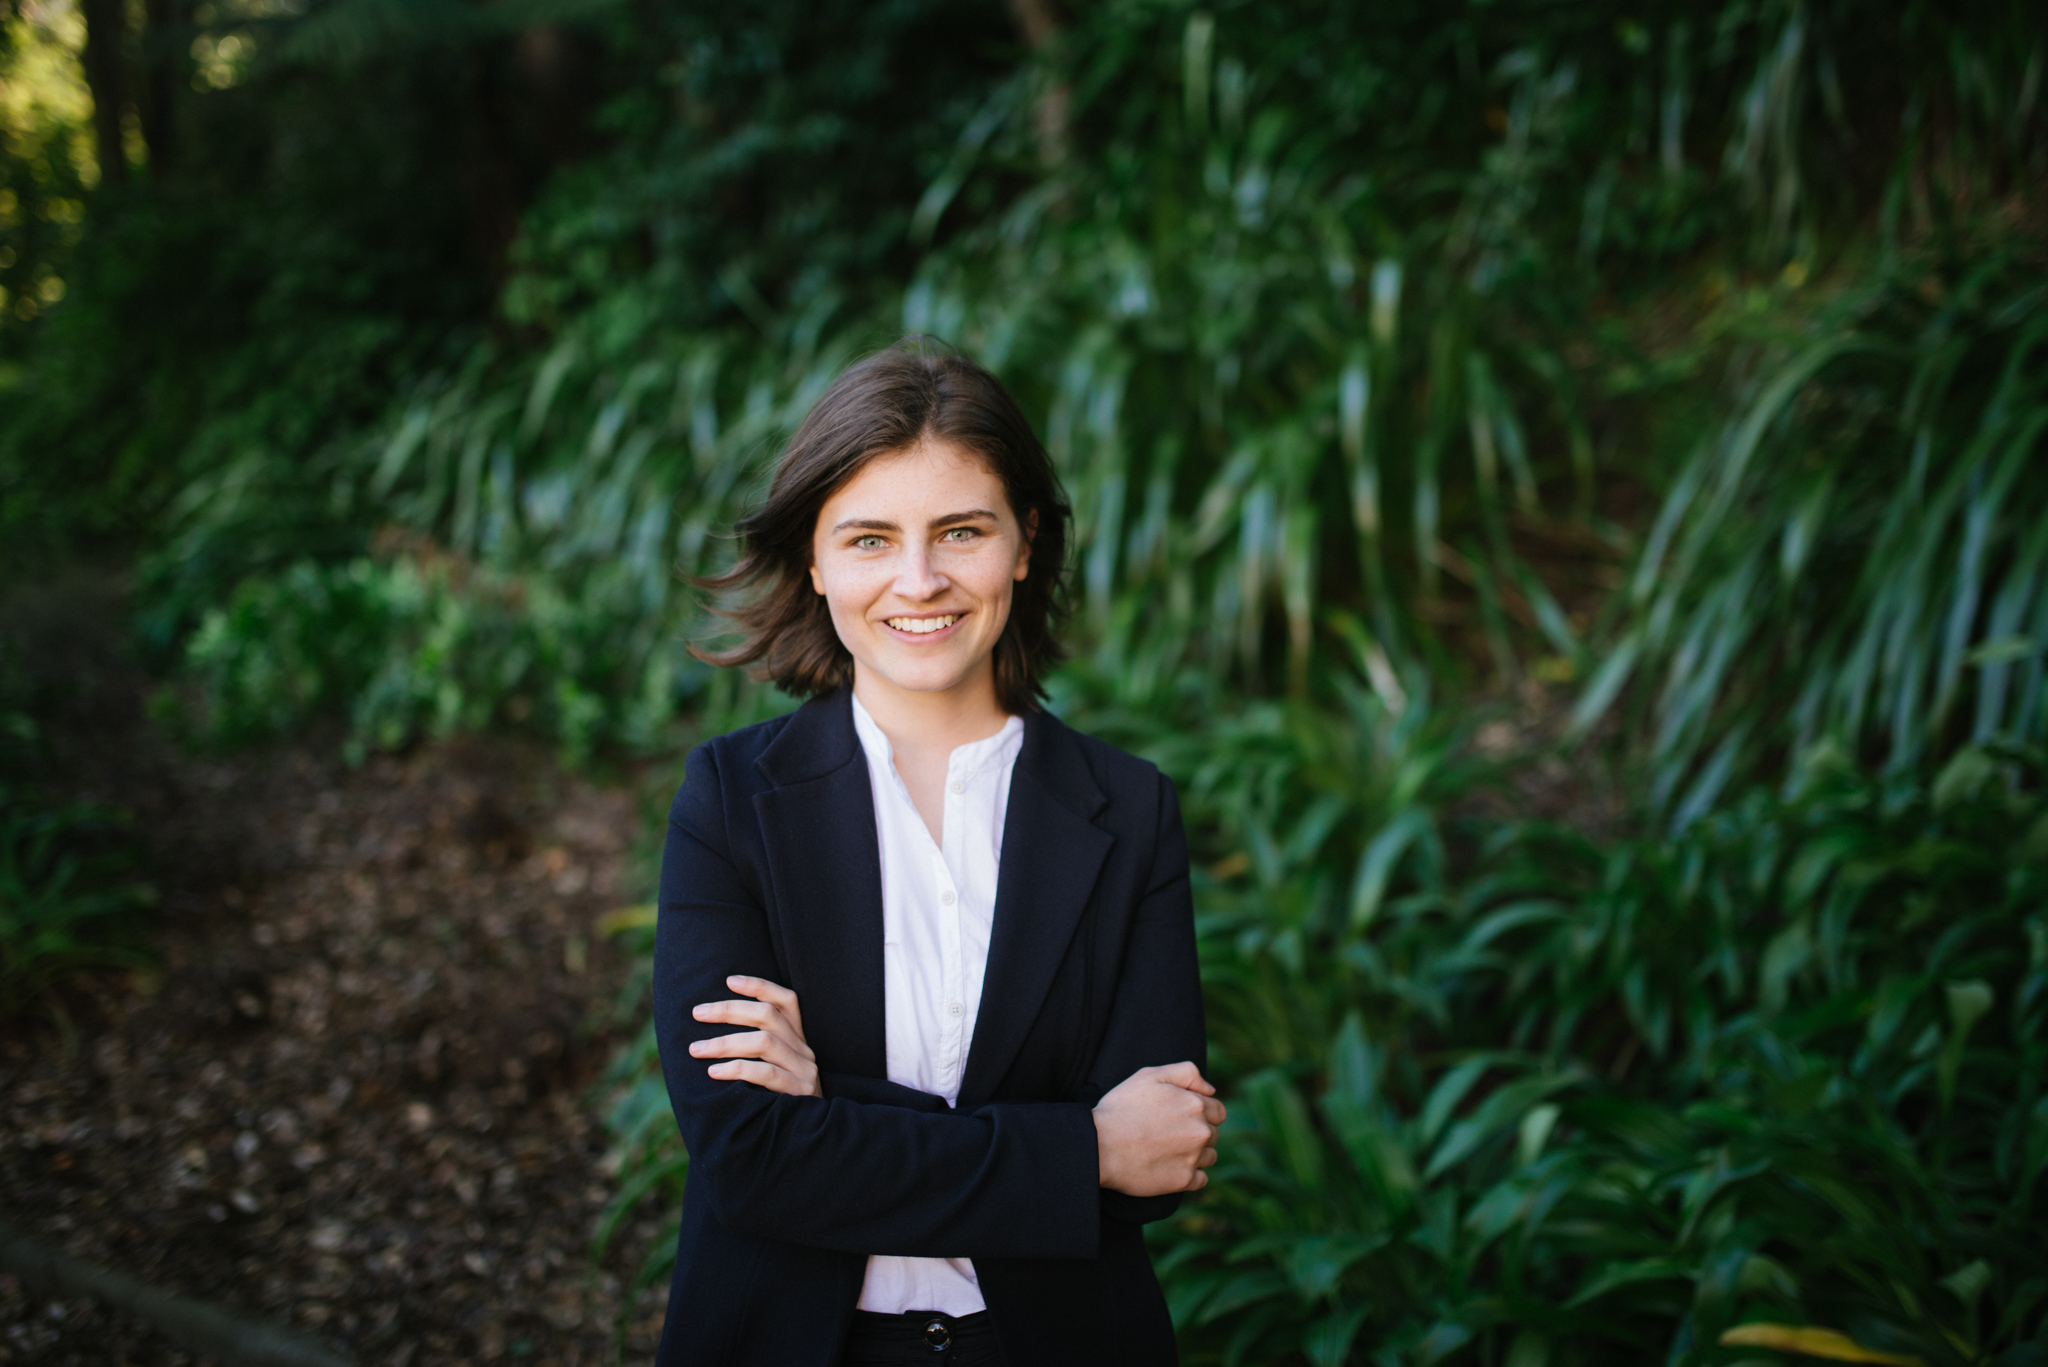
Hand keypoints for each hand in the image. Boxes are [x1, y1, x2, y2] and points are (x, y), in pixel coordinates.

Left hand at [689, 976, 821, 1097]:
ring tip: (696, 1049)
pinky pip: (765, 1073)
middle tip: (697, 1013)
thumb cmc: (777, 1103)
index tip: (729, 980)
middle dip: (729, 1010)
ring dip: (724, 1042)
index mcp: (798, 1040)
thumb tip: (711, 1032)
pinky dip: (736, 1069)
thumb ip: (755, 1051)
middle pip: (768, 1015)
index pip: (787, 1000)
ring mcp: (804, 1071)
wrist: (805, 1141)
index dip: (759, 986)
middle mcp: (804, 1051)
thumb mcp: (772, 1071)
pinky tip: (713, 1072)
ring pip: (764, 1041)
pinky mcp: (799, 1092)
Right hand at [1092, 1062, 1224, 1196]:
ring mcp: (1194, 1158)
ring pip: (1209, 1156)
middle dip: (1197, 1132)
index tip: (1179, 1116)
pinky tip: (1170, 1167)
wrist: (1100, 1145)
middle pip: (1213, 1133)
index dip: (1200, 1112)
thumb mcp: (1150, 1075)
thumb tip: (1211, 1089)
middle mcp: (1201, 1132)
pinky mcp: (1183, 1181)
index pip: (1217, 1111)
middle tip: (1168, 1132)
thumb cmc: (1121, 1107)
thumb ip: (1187, 1073)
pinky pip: (1201, 1179)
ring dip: (1196, 1153)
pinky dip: (1190, 1175)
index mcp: (1196, 1105)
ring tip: (1168, 1150)